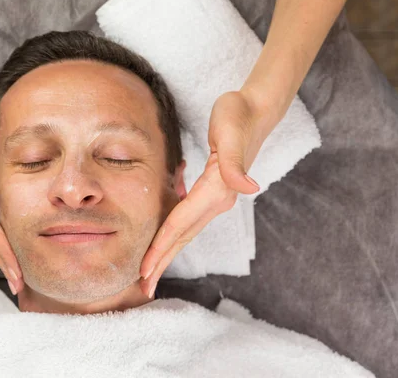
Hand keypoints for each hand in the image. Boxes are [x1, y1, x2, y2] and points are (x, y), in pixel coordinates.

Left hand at [139, 90, 282, 296]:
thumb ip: (234, 161)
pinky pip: (189, 218)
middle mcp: (217, 200)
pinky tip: (165, 238)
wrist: (255, 110)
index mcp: (216, 191)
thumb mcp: (231, 133)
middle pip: (182, 237)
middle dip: (162, 263)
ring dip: (167, 252)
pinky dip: (174, 233)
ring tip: (151, 271)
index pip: (180, 226)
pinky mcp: (214, 191)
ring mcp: (217, 198)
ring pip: (186, 231)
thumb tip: (249, 188)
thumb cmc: (238, 116)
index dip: (161, 249)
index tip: (144, 271)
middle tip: (143, 287)